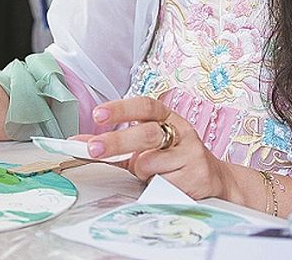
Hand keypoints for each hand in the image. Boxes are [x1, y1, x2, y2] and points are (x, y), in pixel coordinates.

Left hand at [76, 97, 234, 200]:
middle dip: (117, 141)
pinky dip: (156, 186)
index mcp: (167, 117)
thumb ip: (113, 144)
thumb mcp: (143, 147)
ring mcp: (191, 152)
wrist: (212, 179)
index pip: (144, 106)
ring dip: (141, 171)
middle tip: (94, 148)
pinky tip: (164, 183)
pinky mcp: (197, 175)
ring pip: (152, 163)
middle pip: (146, 133)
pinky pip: (164, 184)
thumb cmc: (171, 160)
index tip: (98, 115)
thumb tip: (78, 142)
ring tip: (147, 173)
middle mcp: (181, 130)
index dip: (121, 108)